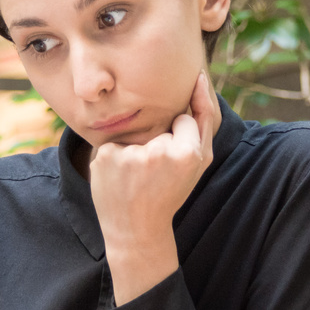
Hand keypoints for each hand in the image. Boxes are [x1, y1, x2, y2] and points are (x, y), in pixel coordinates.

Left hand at [90, 72, 220, 303]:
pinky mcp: (106, 156)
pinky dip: (115, 158)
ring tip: (137, 179)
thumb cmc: (170, 192)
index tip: (174, 167)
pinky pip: (114, 143)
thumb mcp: (198, 163)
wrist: (136, 230)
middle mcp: (159, 152)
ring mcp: (130, 154)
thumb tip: (199, 79)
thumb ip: (204, 121)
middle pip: (159, 126)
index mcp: (188, 154)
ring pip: (136, 133)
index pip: (184, 120)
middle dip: (157, 146)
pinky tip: (119, 180)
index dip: (179, 142)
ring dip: (135, 151)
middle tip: (154, 177)